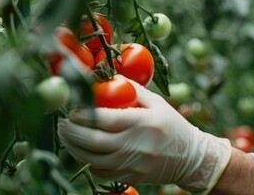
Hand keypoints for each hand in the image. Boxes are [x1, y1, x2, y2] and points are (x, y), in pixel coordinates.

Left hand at [57, 75, 231, 192]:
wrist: (191, 158)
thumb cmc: (172, 126)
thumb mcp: (157, 102)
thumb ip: (132, 90)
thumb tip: (108, 77)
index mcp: (142, 122)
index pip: (105, 119)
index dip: (83, 115)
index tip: (72, 110)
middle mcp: (136, 145)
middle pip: (93, 141)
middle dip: (72, 132)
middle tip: (61, 124)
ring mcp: (133, 164)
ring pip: (93, 159)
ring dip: (74, 148)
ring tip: (66, 136)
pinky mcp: (131, 176)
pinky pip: (101, 172)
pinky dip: (88, 162)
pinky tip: (83, 152)